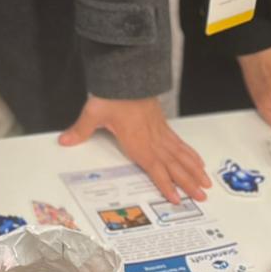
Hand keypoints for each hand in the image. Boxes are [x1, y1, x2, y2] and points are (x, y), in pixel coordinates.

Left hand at [58, 95, 210, 202]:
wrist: (127, 72)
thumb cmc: (112, 94)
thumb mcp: (94, 112)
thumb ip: (81, 130)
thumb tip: (64, 141)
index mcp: (138, 141)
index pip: (155, 168)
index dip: (166, 185)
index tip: (177, 199)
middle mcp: (153, 139)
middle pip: (174, 164)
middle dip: (188, 182)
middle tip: (202, 197)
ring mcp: (160, 131)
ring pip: (180, 155)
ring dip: (194, 170)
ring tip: (206, 184)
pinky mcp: (162, 123)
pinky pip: (179, 142)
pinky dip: (190, 153)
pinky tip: (198, 160)